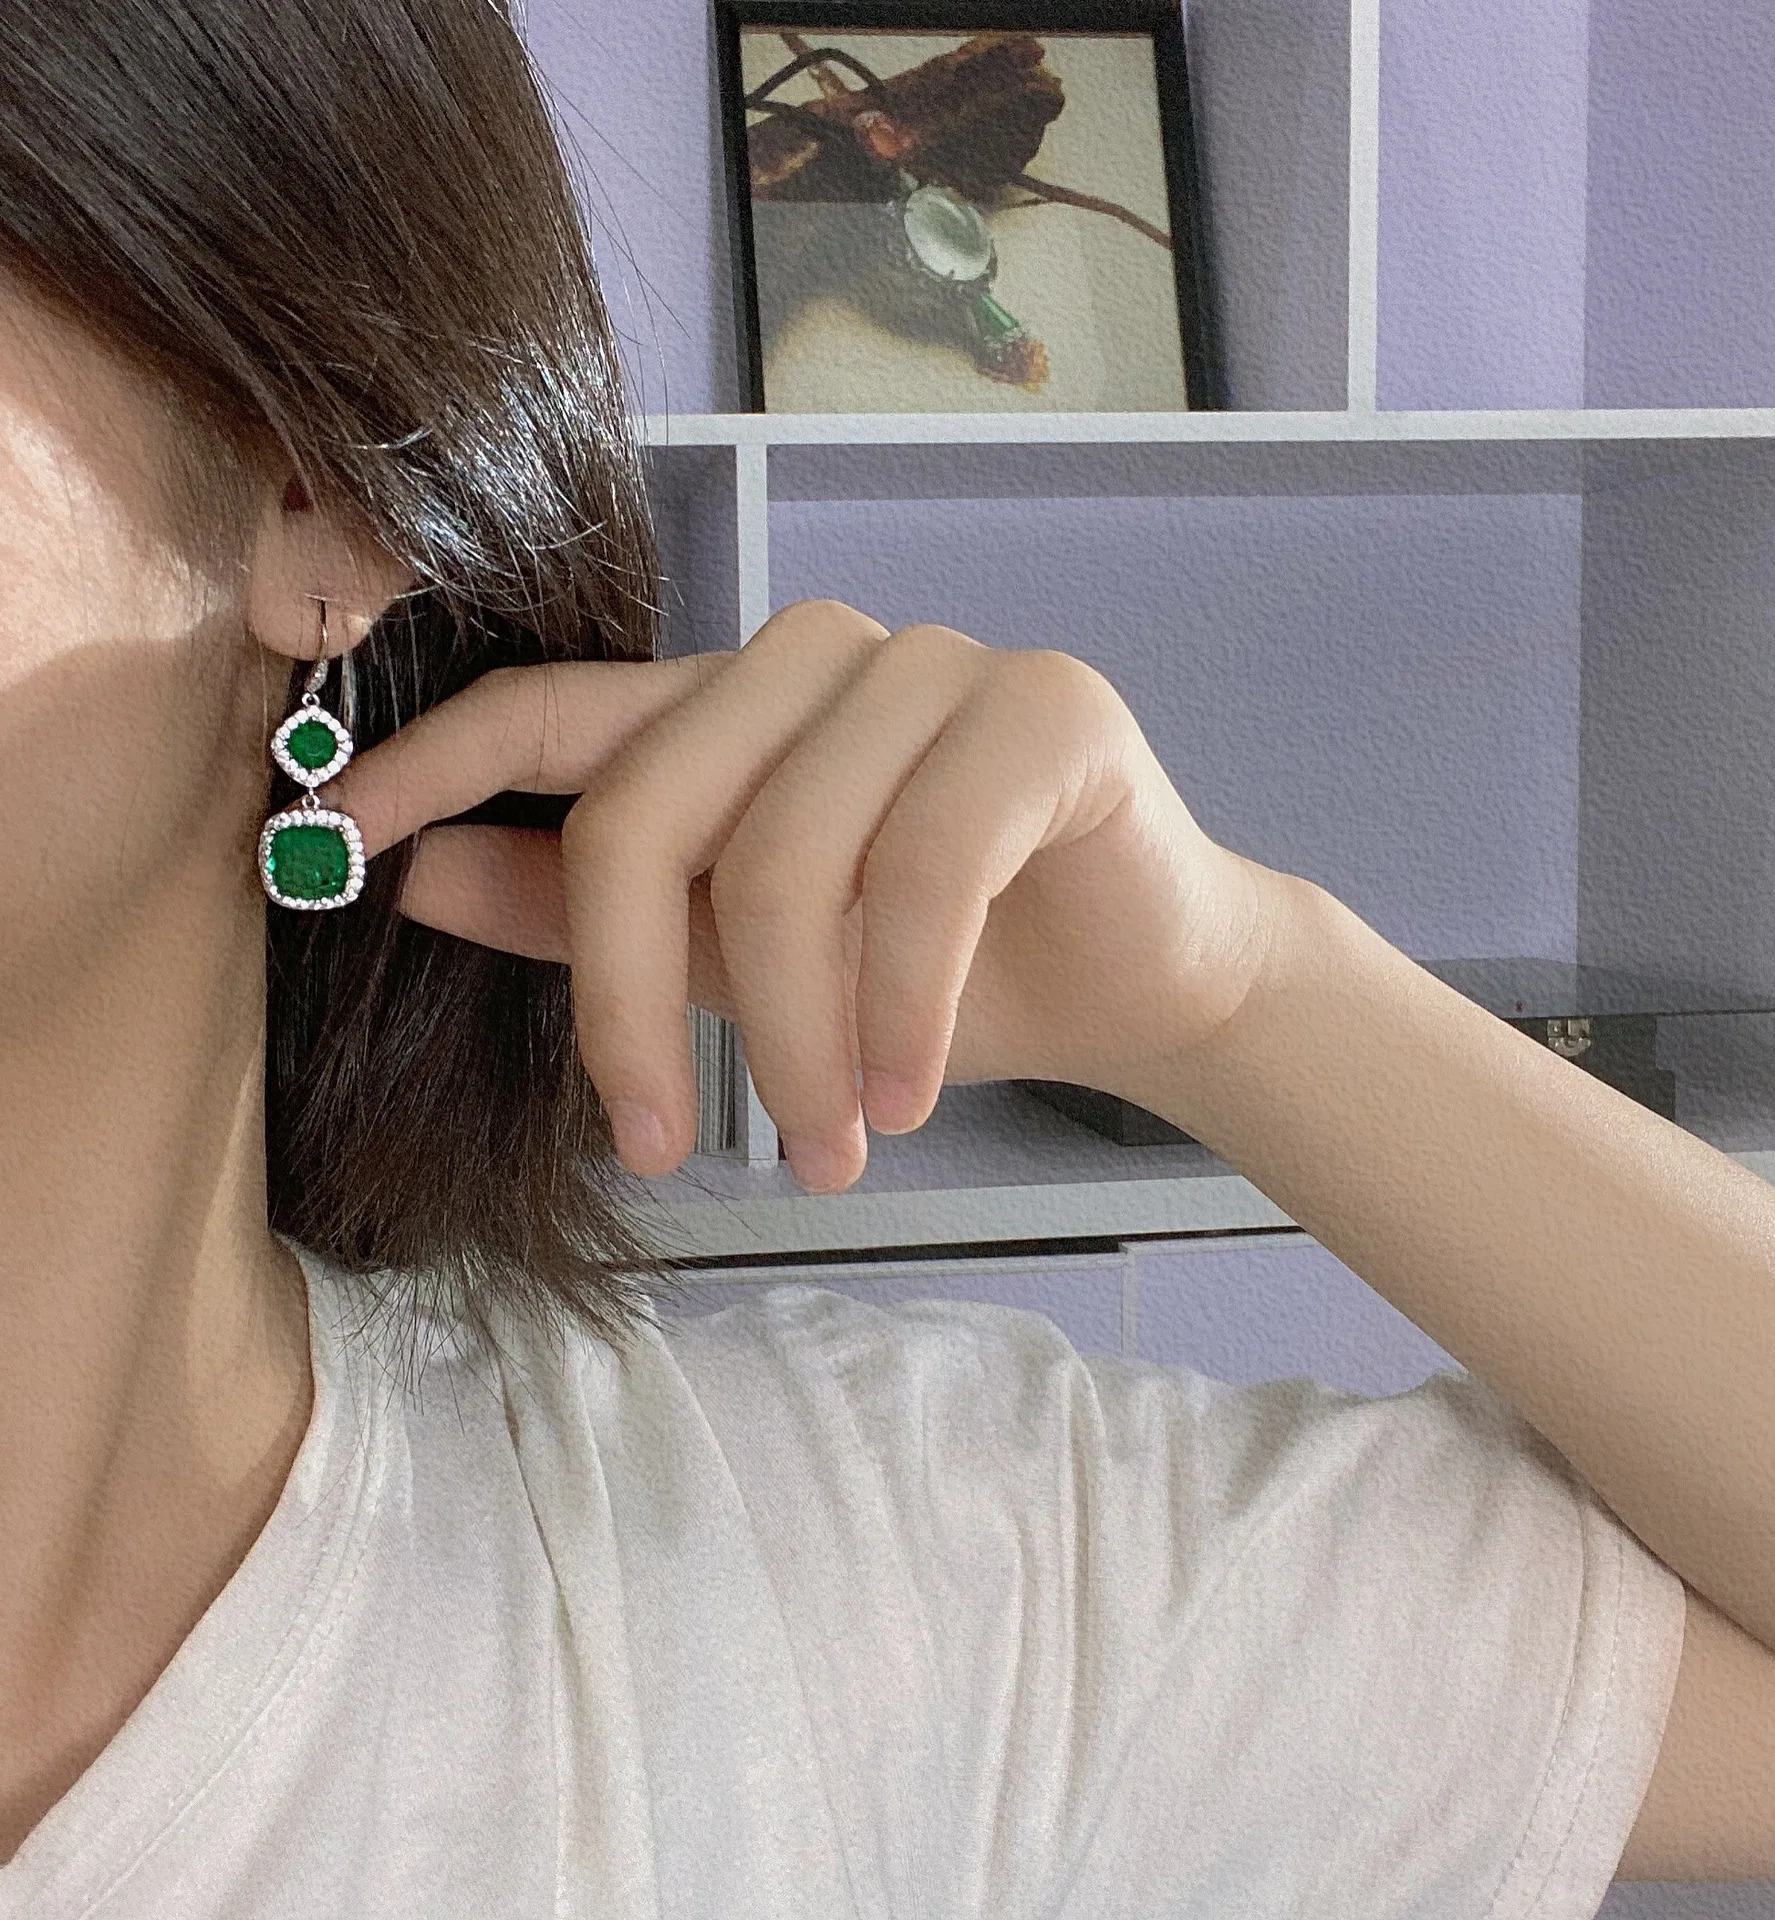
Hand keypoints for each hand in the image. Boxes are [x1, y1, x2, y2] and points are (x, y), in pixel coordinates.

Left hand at [322, 599, 1270, 1191]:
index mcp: (730, 702)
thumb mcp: (740, 963)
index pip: (555, 705)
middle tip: (658, 1147)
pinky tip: (900, 1098)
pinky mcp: (1043, 710)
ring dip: (789, 1038)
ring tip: (823, 1147)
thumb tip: (421, 881)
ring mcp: (932, 666)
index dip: (434, 764)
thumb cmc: (934, 972)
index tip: (326, 839)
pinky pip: (924, 866)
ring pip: (786, 854)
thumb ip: (594, 914)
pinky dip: (896, 1006)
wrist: (1138, 976)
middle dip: (635, 1004)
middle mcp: (816, 657)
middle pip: (652, 806)